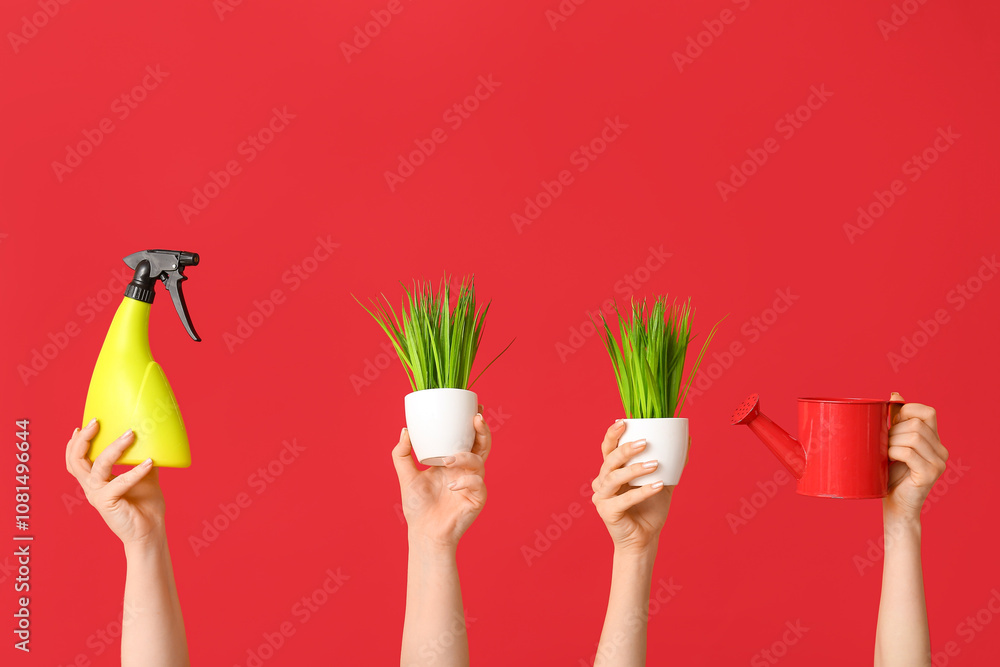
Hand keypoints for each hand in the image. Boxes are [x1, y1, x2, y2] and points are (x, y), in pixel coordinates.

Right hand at [65, 419, 164, 546]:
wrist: (150, 530)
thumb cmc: (145, 505)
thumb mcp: (144, 475)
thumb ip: (142, 459)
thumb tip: (153, 439)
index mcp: (96, 480)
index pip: (76, 460)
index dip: (75, 443)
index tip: (83, 424)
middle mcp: (92, 487)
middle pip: (76, 460)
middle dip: (83, 439)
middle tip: (96, 422)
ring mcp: (97, 495)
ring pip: (97, 466)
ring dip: (114, 448)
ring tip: (130, 434)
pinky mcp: (107, 503)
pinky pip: (119, 482)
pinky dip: (135, 471)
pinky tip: (149, 462)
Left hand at [392, 407, 489, 550]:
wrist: (424, 533)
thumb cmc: (417, 507)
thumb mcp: (406, 475)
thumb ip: (402, 453)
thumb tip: (405, 429)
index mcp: (453, 461)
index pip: (467, 437)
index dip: (473, 422)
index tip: (474, 406)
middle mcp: (466, 469)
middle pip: (482, 444)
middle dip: (482, 430)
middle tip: (476, 419)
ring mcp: (473, 483)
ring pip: (479, 462)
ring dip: (465, 457)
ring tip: (448, 460)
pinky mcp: (477, 498)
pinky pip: (477, 484)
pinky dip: (465, 481)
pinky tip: (452, 486)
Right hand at [592, 420, 675, 553]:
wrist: (646, 539)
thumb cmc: (651, 509)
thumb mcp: (663, 481)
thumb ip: (672, 462)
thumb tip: (687, 439)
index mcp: (612, 471)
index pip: (607, 448)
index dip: (612, 434)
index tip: (624, 421)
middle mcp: (602, 482)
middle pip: (609, 460)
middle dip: (625, 449)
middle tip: (644, 443)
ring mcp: (602, 497)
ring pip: (614, 477)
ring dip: (634, 469)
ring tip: (655, 464)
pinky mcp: (607, 512)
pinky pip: (624, 499)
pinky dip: (641, 492)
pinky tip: (658, 485)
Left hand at [885, 393, 947, 521]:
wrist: (894, 506)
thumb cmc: (889, 475)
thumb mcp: (892, 443)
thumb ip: (896, 421)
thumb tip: (895, 394)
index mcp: (934, 440)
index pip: (928, 411)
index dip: (907, 410)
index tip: (890, 421)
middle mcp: (941, 450)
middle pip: (917, 423)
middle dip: (894, 429)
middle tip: (882, 443)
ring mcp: (938, 462)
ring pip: (914, 436)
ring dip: (892, 440)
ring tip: (884, 452)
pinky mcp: (930, 474)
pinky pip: (910, 452)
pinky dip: (894, 452)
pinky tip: (888, 458)